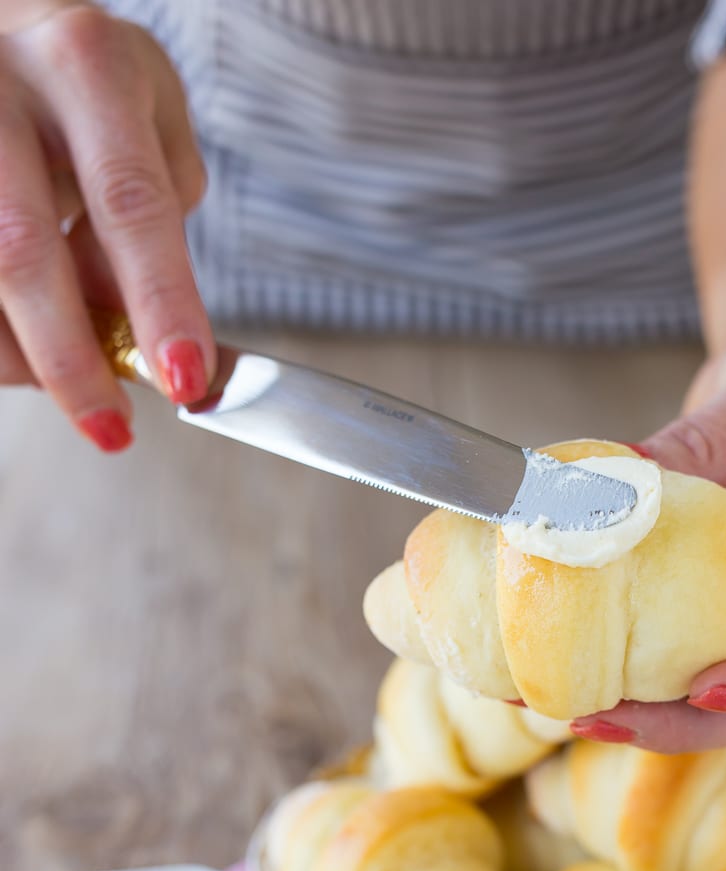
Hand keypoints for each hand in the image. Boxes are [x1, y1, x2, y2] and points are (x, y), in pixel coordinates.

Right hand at [0, 1, 211, 448]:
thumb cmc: (77, 75)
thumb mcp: (142, 113)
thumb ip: (152, 210)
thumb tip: (131, 323)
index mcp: (84, 61)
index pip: (129, 202)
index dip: (159, 301)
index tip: (184, 379)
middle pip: (21, 249)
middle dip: (70, 360)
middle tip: (112, 430)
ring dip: (16, 356)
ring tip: (62, 374)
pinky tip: (19, 342)